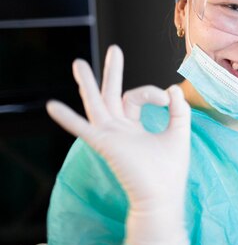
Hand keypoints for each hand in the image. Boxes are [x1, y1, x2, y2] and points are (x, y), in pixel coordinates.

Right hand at [46, 45, 190, 209]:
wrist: (163, 195)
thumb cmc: (170, 170)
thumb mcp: (179, 132)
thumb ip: (179, 110)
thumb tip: (173, 88)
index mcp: (134, 126)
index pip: (136, 97)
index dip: (152, 93)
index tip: (167, 100)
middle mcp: (119, 129)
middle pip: (111, 94)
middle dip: (112, 72)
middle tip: (115, 49)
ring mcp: (110, 135)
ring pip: (96, 104)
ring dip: (88, 84)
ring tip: (78, 63)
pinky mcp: (106, 143)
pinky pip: (83, 129)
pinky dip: (67, 118)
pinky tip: (51, 105)